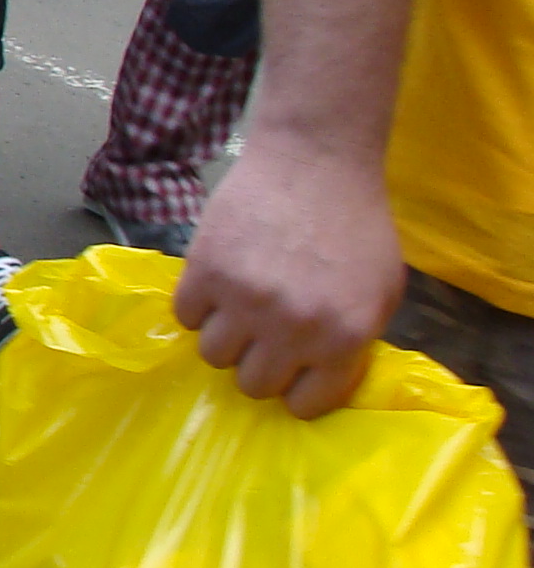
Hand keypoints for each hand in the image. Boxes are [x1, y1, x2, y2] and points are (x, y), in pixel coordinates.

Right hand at [176, 133, 405, 418]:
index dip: (298, 390)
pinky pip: (185, 316)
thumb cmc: (356, 226)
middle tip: (263, 336)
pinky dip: (198, 305)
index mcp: (346, 337)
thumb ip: (353, 340)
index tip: (292, 372)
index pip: (307, 404)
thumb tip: (318, 377)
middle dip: (258, 364)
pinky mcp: (205, 271)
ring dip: (225, 336)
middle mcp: (294, 328)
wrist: (316, 162)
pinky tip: (217, 283)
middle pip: (254, 386)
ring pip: (213, 356)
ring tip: (236, 308)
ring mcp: (246, 301)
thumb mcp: (381, 292)